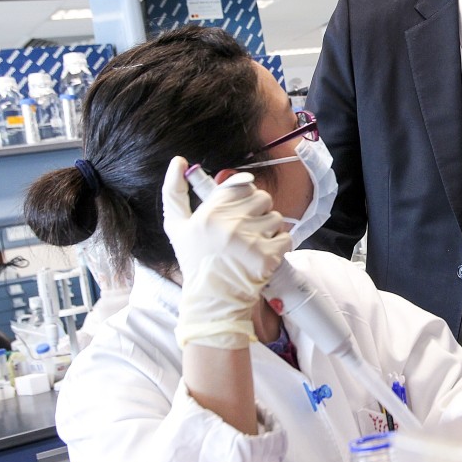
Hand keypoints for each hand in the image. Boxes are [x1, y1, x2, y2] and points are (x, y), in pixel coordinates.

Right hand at [162, 156, 291, 348]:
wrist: (212, 301)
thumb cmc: (196, 262)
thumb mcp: (177, 227)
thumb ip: (174, 192)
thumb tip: (178, 161)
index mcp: (209, 212)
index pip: (242, 185)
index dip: (244, 197)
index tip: (238, 212)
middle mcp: (230, 223)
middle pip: (263, 198)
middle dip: (258, 212)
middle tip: (245, 232)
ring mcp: (250, 240)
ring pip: (276, 217)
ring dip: (269, 230)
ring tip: (253, 245)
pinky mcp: (268, 257)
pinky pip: (286, 237)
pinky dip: (279, 246)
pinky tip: (263, 255)